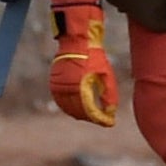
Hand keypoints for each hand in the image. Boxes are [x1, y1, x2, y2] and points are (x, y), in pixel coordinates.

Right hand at [47, 6, 114, 126]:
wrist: (77, 42)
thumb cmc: (95, 56)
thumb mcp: (106, 74)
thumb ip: (109, 94)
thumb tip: (111, 113)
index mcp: (81, 87)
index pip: (90, 110)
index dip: (101, 119)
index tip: (110, 123)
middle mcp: (67, 89)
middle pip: (79, 112)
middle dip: (92, 117)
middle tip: (103, 119)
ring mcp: (58, 87)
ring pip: (68, 109)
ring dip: (80, 114)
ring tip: (92, 116)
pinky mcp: (53, 84)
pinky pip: (61, 101)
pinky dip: (69, 107)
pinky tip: (78, 108)